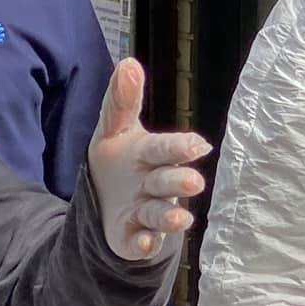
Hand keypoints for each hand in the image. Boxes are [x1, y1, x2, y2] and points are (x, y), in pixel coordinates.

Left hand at [88, 59, 211, 261]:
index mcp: (151, 155)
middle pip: (167, 181)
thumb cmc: (119, 161)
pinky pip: (142, 242)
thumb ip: (122, 100)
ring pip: (160, 213)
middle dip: (179, 181)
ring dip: (169, 216)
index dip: (179, 148)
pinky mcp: (135, 237)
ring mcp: (146, 212)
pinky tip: (146, 242)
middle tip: (193, 182)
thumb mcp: (114, 129)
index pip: (165, 148)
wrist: (107, 204)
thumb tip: (129, 62)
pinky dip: (145, 244)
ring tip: (178, 217)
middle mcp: (154, 183)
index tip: (197, 146)